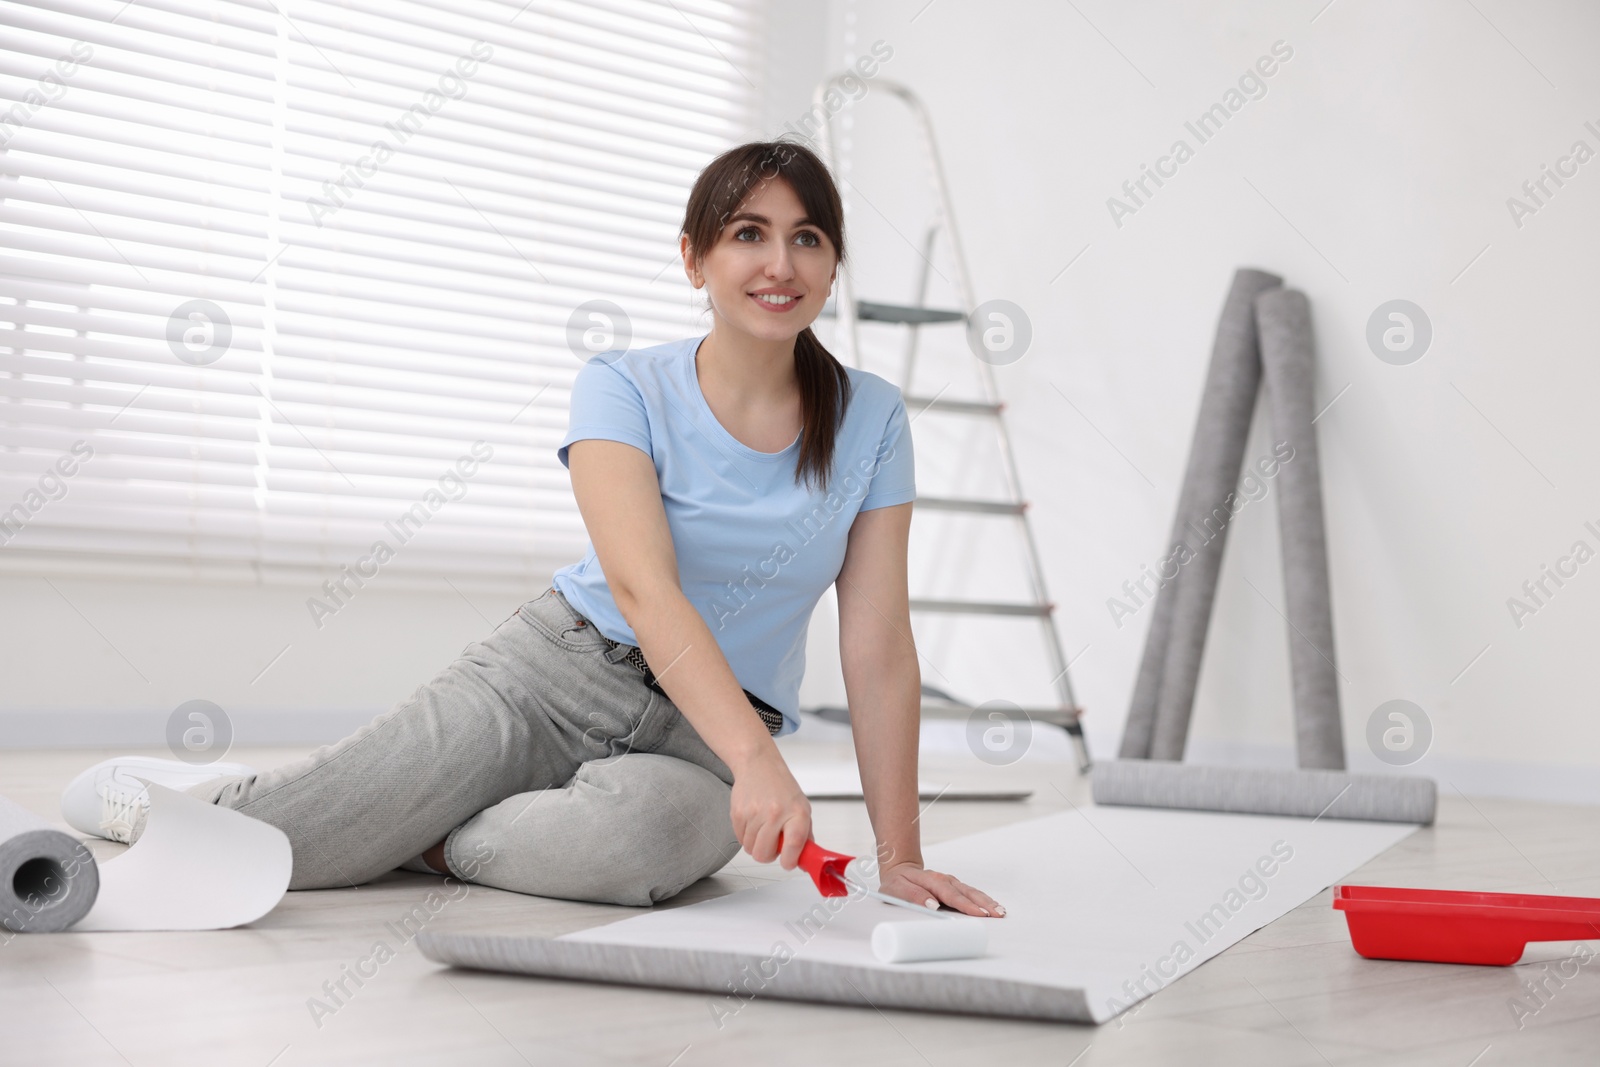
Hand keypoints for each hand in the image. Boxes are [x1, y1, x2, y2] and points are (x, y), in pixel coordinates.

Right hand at [728, 747, 810, 869]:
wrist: (758, 764)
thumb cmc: (781, 787)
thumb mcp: (801, 808)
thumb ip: (805, 835)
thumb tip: (808, 859)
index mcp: (797, 813)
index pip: (794, 845)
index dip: (790, 861)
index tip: (788, 862)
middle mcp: (776, 812)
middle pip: (764, 854)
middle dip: (768, 855)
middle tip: (772, 844)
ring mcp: (754, 813)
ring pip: (750, 849)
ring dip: (756, 844)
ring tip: (763, 828)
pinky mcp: (737, 813)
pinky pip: (739, 840)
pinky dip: (746, 836)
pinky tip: (753, 821)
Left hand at [878, 860, 1005, 917]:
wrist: (899, 869)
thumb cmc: (897, 882)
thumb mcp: (897, 889)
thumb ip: (913, 896)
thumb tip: (932, 905)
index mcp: (932, 881)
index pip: (952, 896)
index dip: (966, 905)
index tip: (979, 914)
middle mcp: (945, 880)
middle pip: (968, 893)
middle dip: (984, 904)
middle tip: (998, 914)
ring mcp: (951, 882)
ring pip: (972, 892)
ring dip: (987, 901)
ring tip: (1001, 911)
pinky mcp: (955, 886)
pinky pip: (971, 893)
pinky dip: (983, 899)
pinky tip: (993, 906)